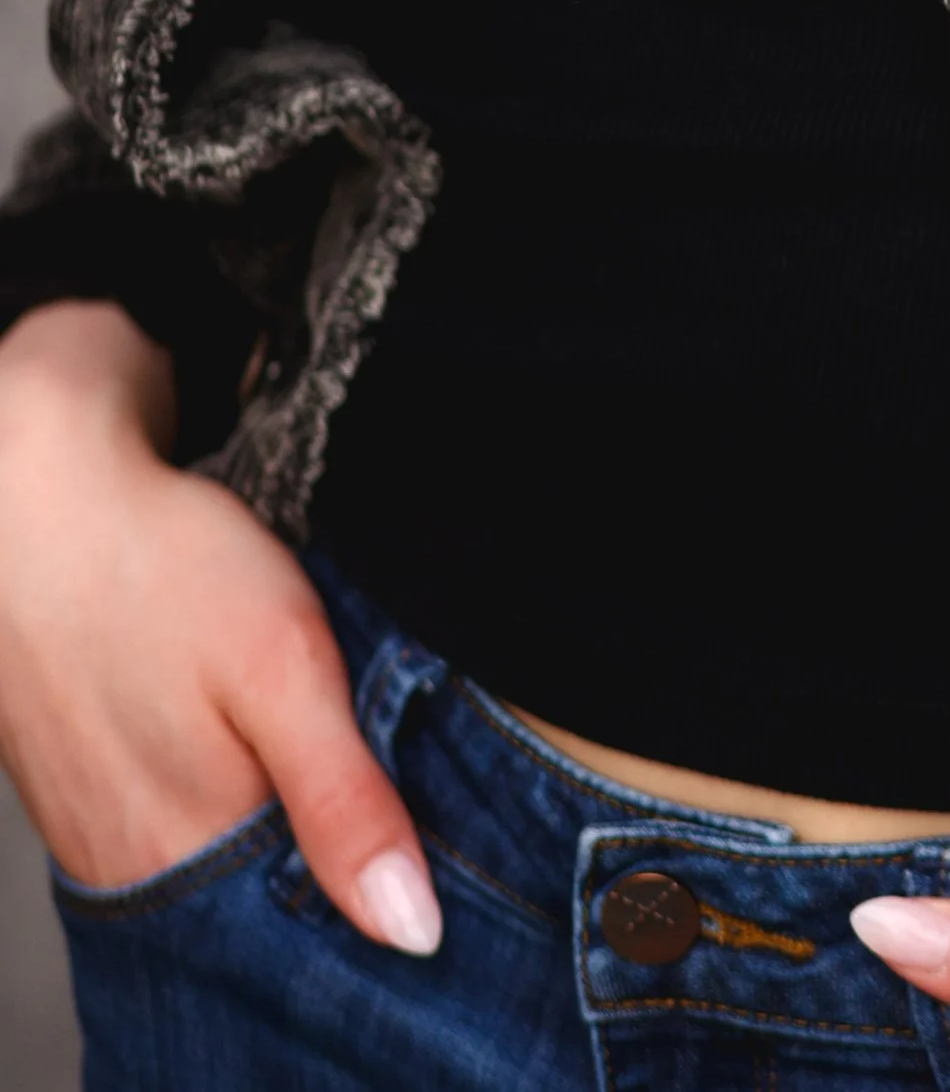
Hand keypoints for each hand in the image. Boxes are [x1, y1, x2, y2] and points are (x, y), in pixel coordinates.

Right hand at [0, 299, 439, 950]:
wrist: (39, 498)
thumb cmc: (160, 567)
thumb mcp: (285, 668)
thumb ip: (346, 803)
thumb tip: (411, 929)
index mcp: (189, 855)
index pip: (311, 936)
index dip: (380, 890)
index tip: (426, 841)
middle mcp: (134, 869)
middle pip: (261, 904)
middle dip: (330, 854)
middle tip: (370, 761)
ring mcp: (98, 832)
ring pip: (220, 864)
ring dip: (278, 821)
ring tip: (307, 735)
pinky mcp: (84, 792)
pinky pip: (175, 826)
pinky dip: (228, 795)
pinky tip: (243, 734)